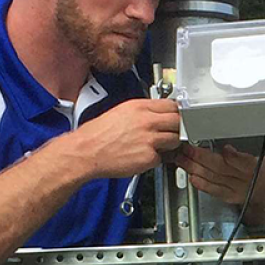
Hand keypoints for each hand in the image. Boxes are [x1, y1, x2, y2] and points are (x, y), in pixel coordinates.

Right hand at [55, 98, 180, 178]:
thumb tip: (157, 113)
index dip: (175, 112)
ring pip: (175, 139)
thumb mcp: (121, 112)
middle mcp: (146, 121)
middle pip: (177, 121)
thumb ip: (142, 111)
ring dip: (169, 144)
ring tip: (156, 146)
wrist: (86, 151)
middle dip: (177, 127)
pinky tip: (142, 156)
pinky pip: (161, 157)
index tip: (175, 116)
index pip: (171, 105)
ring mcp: (149, 139)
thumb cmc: (99, 134)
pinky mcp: (148, 157)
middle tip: (171, 131)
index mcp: (139, 107)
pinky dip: (155, 159)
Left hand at [175, 144, 264, 224]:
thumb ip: (246, 148)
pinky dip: (201, 183)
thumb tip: (230, 134)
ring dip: (195, 168)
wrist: (263, 192)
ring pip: (214, 178)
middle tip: (188, 149)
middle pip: (222, 168)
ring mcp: (236, 190)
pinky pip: (213, 190)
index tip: (223, 148)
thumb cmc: (261, 169)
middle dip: (202, 157)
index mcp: (258, 166)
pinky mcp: (228, 197)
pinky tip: (191, 177)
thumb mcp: (263, 155)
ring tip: (183, 159)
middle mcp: (246, 180)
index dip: (233, 156)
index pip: (245, 161)